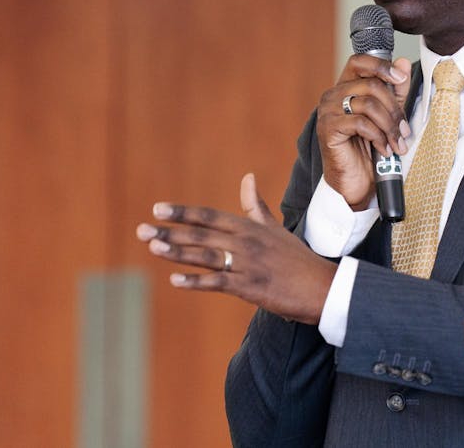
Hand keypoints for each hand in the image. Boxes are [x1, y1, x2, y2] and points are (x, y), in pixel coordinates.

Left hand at [136, 173, 337, 324]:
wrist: (322, 286)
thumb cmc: (296, 257)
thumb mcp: (274, 227)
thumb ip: (255, 205)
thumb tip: (247, 176)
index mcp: (248, 227)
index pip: (209, 216)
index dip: (183, 213)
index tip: (158, 209)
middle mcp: (245, 242)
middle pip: (201, 234)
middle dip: (170, 232)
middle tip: (142, 230)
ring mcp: (247, 264)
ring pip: (206, 255)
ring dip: (177, 252)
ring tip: (153, 247)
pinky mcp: (250, 287)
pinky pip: (218, 282)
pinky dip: (196, 281)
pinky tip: (175, 280)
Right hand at [316, 54, 411, 208]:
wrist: (355, 181)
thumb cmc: (368, 148)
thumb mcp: (388, 115)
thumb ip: (395, 90)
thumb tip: (403, 63)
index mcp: (346, 87)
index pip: (359, 61)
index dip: (381, 65)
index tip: (400, 78)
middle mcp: (333, 95)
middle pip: (372, 85)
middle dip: (394, 109)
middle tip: (404, 131)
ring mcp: (328, 111)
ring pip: (369, 105)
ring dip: (389, 126)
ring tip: (396, 144)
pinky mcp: (327, 129)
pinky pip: (360, 123)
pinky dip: (378, 136)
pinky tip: (383, 149)